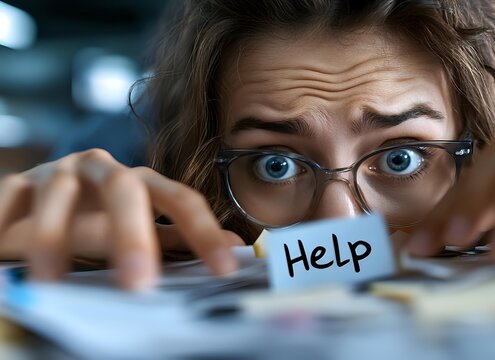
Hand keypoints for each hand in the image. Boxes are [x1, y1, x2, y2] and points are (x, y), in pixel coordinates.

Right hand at [0, 149, 242, 289]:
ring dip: (53, 237)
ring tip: (50, 279)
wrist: (40, 196)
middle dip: (131, 234)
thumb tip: (234, 246)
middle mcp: (101, 170)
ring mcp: (58, 173)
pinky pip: (7, 199)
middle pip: (123, 188)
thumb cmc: (95, 215)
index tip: (224, 268)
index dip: (203, 231)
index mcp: (139, 181)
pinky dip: (2, 225)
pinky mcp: (16, 184)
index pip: (179, 199)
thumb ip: (176, 236)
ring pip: (59, 195)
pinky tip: (0, 249)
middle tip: (138, 282)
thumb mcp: (136, 225)